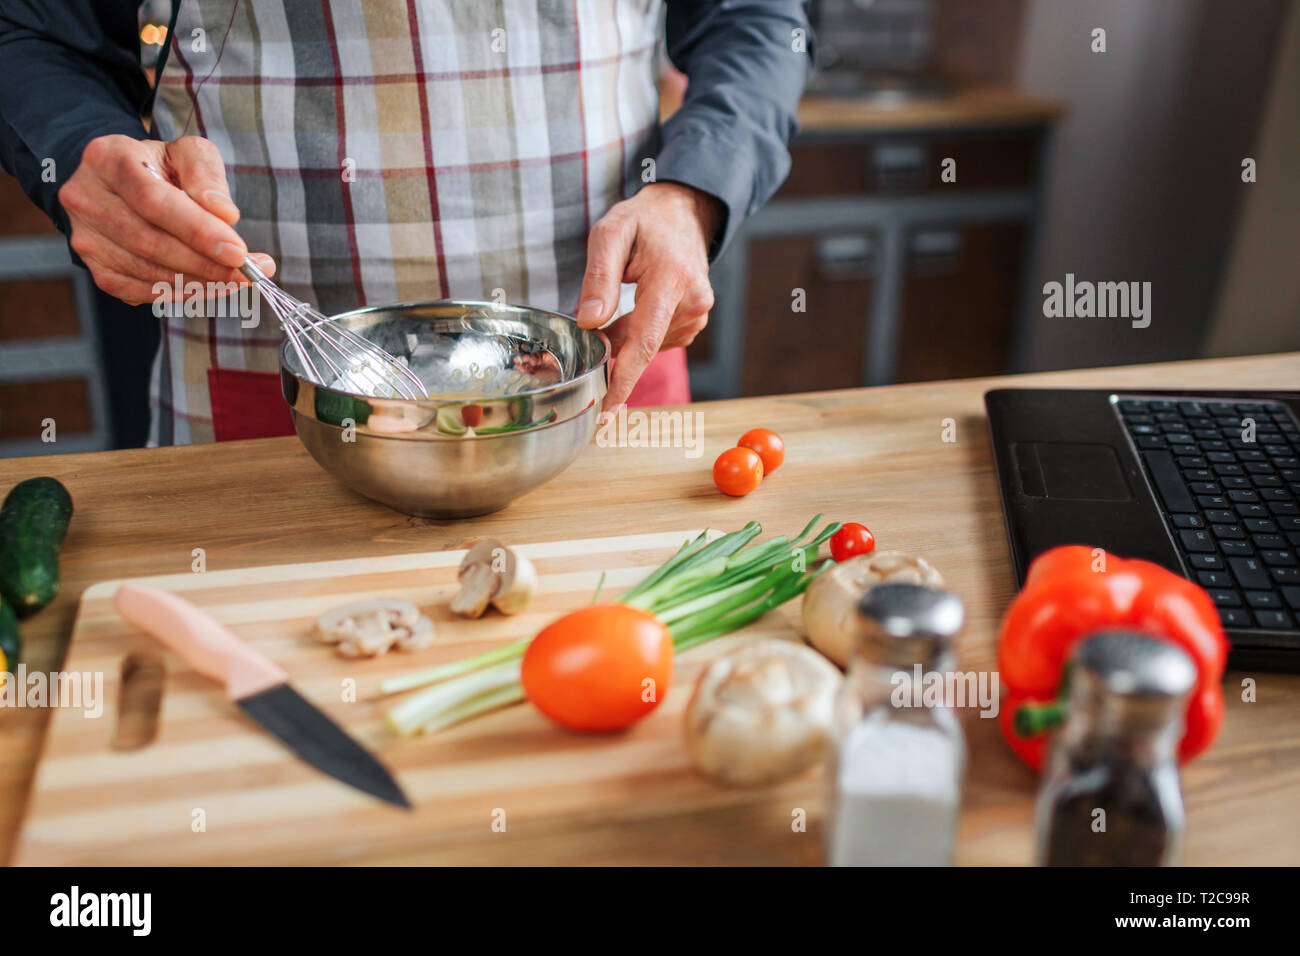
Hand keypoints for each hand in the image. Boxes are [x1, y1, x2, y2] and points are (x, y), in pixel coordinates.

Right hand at [58, 134, 274, 305]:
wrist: (114, 183)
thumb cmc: (157, 166)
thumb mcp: (184, 152)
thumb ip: (206, 173)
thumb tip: (225, 214)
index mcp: (107, 159)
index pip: (154, 201)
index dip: (198, 230)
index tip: (238, 252)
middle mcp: (87, 199)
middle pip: (151, 242)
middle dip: (207, 264)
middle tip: (251, 272)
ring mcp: (87, 238)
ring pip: (148, 272)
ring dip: (201, 282)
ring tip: (239, 279)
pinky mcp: (97, 267)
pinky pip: (143, 291)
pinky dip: (183, 293)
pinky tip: (212, 286)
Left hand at [577, 182, 721, 408]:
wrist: (682, 213)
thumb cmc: (644, 221)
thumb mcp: (611, 233)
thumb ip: (598, 278)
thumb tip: (589, 323)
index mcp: (672, 279)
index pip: (644, 342)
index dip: (623, 380)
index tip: (606, 411)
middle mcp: (693, 302)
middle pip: (642, 346)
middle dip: (611, 349)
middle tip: (589, 331)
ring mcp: (699, 314)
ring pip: (648, 345)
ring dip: (624, 337)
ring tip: (619, 303)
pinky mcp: (696, 321)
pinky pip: (658, 340)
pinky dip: (639, 333)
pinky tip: (637, 308)